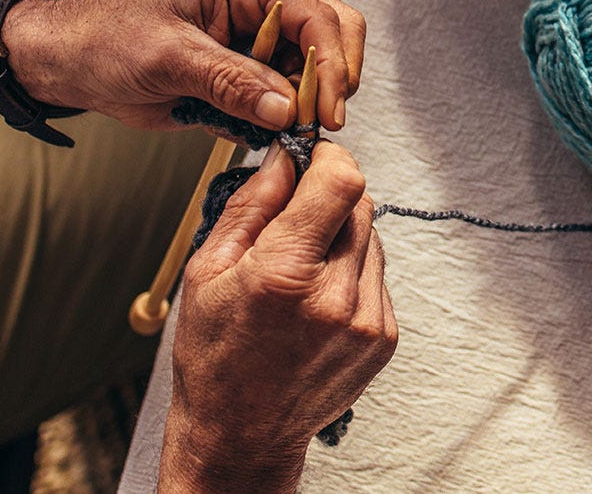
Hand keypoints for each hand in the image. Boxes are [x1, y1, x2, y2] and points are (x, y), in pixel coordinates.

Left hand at [7, 0, 364, 132]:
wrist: (67, 62)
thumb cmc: (107, 39)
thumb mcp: (168, 57)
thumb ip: (231, 81)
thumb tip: (288, 109)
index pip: (316, 16)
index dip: (331, 64)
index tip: (327, 111)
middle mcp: (262, 6)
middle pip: (331, 34)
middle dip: (332, 81)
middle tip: (319, 123)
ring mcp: (258, 41)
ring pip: (313, 70)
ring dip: (306, 104)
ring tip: (286, 134)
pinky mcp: (246, 73)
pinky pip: (283, 97)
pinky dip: (280, 120)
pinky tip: (260, 134)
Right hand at [162, 142, 395, 492]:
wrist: (242, 434)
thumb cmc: (215, 357)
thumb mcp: (208, 272)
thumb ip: (251, 205)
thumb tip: (283, 157)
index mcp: (284, 275)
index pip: (342, 182)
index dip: (328, 160)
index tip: (310, 160)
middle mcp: (336, 298)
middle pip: (360, 205)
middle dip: (328, 198)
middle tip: (293, 220)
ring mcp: (366, 320)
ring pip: (372, 238)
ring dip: (342, 237)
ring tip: (300, 270)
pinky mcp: (383, 336)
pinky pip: (377, 275)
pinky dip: (352, 272)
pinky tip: (316, 298)